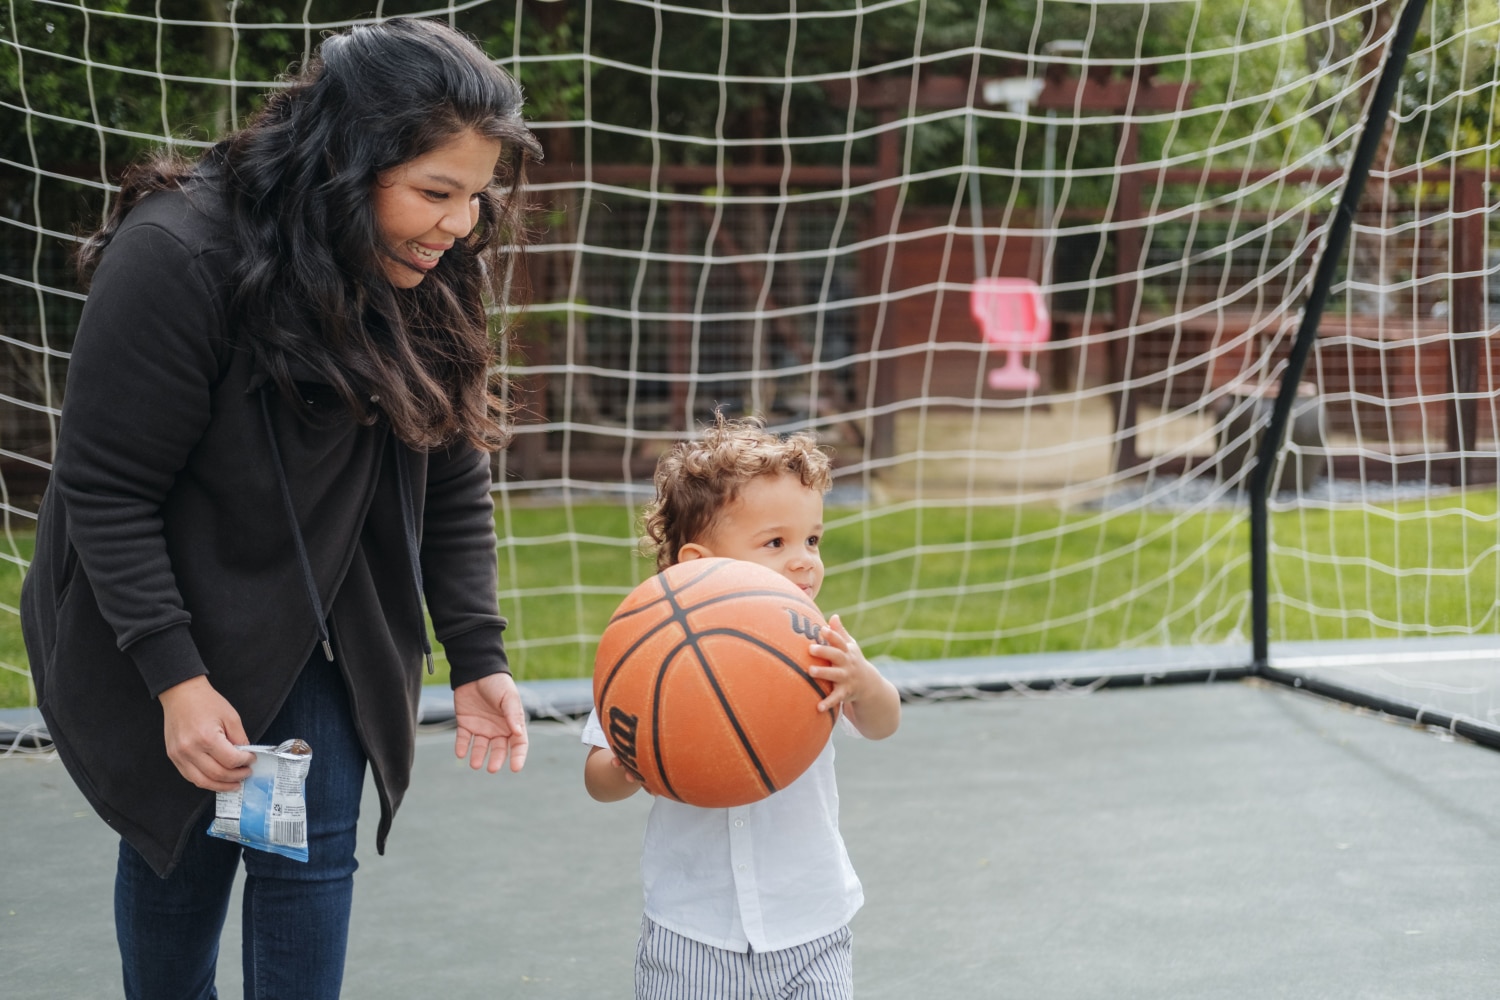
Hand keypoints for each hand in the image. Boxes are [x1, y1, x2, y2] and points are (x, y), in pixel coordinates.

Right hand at [158, 676, 254, 790]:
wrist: (181, 694)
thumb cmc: (205, 702)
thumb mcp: (231, 717)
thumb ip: (240, 738)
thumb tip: (245, 756)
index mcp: (207, 737)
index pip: (231, 760)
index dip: (245, 762)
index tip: (252, 759)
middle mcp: (190, 749)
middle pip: (217, 774)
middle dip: (236, 776)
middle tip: (246, 773)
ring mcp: (179, 755)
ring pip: (202, 781)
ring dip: (221, 786)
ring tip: (234, 783)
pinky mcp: (173, 757)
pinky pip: (190, 777)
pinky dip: (205, 781)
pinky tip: (216, 780)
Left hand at [453, 672, 528, 772]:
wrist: (476, 670)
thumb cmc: (497, 682)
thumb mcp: (508, 697)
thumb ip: (513, 714)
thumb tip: (518, 733)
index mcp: (512, 723)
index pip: (519, 744)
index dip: (518, 756)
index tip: (515, 768)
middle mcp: (498, 729)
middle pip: (499, 749)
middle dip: (496, 760)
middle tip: (492, 768)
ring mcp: (481, 727)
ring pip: (480, 747)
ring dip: (478, 756)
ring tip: (474, 763)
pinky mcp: (465, 724)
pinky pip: (463, 739)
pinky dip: (462, 747)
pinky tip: (461, 753)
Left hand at [808, 614, 900, 739]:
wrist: (869, 685)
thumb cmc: (853, 661)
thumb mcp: (850, 647)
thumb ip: (840, 633)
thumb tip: (834, 616)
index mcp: (847, 652)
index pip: (840, 641)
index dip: (832, 635)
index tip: (822, 629)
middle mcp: (848, 664)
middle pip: (837, 656)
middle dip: (824, 651)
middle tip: (810, 648)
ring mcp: (847, 678)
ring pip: (835, 675)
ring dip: (823, 673)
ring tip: (810, 671)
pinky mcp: (845, 693)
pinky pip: (836, 698)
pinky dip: (828, 703)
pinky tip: (818, 707)